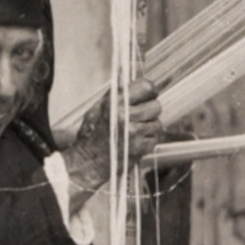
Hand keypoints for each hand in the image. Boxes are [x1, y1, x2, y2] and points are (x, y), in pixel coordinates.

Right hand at [59, 81, 163, 200]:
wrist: (87, 162)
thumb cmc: (91, 135)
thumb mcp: (98, 108)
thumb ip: (118, 96)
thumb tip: (135, 82)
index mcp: (115, 103)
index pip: (147, 87)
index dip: (150, 91)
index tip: (149, 95)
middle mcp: (126, 116)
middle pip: (156, 106)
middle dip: (149, 111)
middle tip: (138, 117)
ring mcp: (134, 133)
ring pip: (157, 123)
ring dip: (148, 127)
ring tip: (133, 132)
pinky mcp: (141, 148)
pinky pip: (155, 139)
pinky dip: (147, 141)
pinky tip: (133, 143)